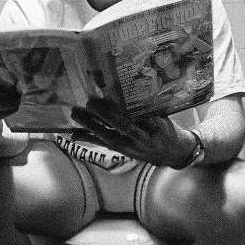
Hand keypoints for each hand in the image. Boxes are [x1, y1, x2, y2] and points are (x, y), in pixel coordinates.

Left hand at [71, 96, 195, 168]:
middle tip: (87, 103)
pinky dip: (87, 138)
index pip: (133, 120)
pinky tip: (73, 134)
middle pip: (117, 128)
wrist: (171, 153)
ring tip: (75, 114)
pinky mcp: (120, 150)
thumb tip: (132, 91)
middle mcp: (137, 141)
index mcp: (151, 131)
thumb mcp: (163, 119)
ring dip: (89, 126)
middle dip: (101, 116)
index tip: (108, 96)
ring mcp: (127, 148)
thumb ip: (149, 109)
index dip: (119, 110)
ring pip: (106, 136)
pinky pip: (102, 144)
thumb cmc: (166, 131)